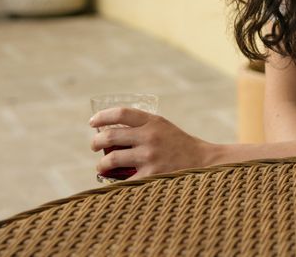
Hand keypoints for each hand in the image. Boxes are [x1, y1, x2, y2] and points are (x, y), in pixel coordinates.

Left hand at [90, 107, 216, 178]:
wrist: (203, 162)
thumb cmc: (179, 144)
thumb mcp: (163, 127)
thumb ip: (142, 126)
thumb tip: (110, 132)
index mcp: (153, 121)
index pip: (121, 113)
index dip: (102, 116)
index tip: (92, 122)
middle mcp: (150, 136)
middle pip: (110, 136)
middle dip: (96, 142)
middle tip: (94, 146)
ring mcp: (149, 156)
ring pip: (111, 159)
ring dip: (101, 164)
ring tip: (101, 166)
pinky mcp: (150, 175)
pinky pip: (123, 180)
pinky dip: (114, 182)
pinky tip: (112, 182)